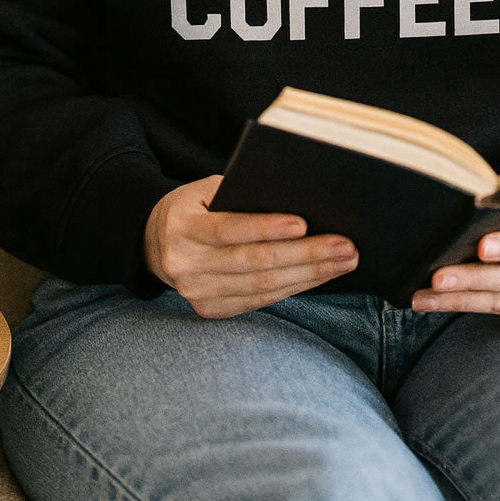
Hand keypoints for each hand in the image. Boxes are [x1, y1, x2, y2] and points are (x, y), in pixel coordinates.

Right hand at [143, 175, 358, 318]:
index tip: (303, 223)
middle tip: (345, 247)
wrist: (154, 243)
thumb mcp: (205, 190)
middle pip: (253, 262)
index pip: (228, 229)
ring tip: (344, 261)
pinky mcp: (210, 310)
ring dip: (309, 275)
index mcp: (182, 227)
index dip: (266, 228)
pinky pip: (259, 301)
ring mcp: (197, 293)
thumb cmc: (194, 207)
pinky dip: (293, 288)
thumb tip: (296, 199)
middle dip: (305, 255)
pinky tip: (319, 276)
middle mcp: (186, 265)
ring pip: (262, 286)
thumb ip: (241, 194)